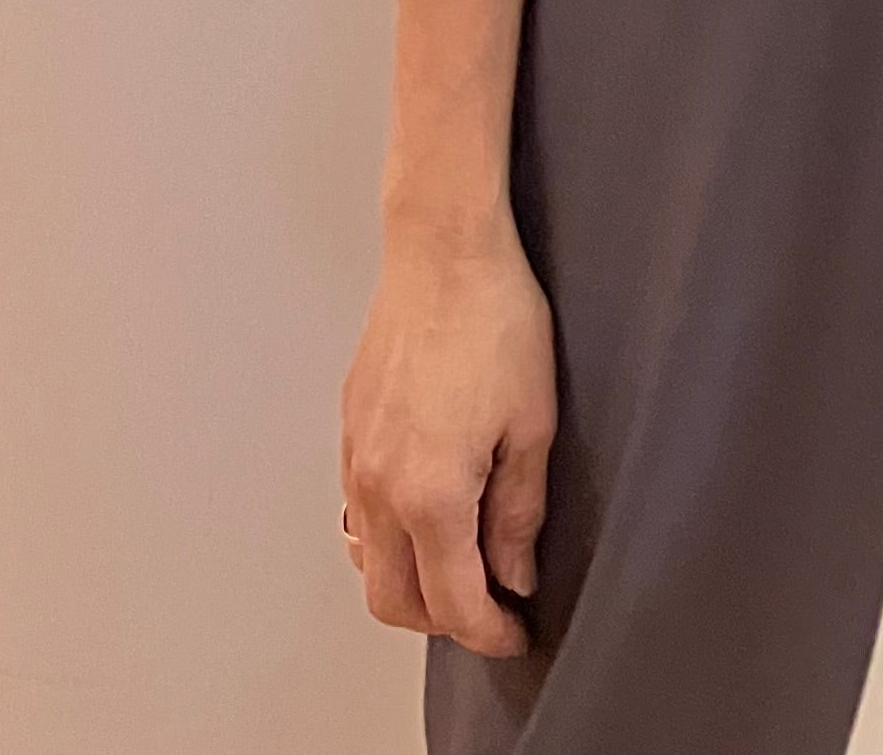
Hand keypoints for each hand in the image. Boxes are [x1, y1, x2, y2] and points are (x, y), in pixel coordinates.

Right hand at [339, 222, 558, 658]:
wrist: (443, 250)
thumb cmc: (495, 321)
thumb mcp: (532, 424)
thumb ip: (519, 513)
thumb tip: (515, 573)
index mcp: (431, 495)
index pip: (453, 604)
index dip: (490, 632)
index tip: (516, 630)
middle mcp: (381, 488)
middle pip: (394, 601)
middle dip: (445, 621)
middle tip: (492, 606)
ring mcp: (356, 460)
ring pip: (367, 563)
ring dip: (409, 583)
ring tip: (460, 565)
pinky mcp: (349, 431)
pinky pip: (355, 515)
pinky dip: (385, 539)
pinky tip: (423, 516)